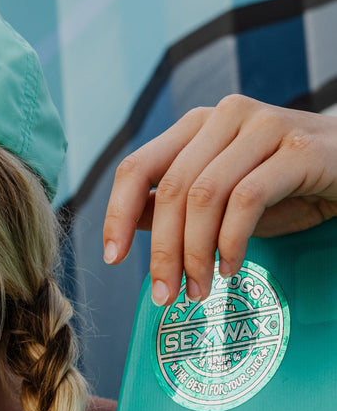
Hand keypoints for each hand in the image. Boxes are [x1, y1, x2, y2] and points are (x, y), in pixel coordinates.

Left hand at [103, 94, 336, 304]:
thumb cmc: (290, 184)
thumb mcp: (224, 199)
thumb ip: (178, 206)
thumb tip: (129, 227)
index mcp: (196, 125)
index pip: (137, 167)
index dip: (117, 213)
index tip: (113, 257)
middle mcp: (224, 117)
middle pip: (172, 189)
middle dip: (163, 250)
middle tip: (164, 294)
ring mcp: (262, 126)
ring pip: (205, 196)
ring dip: (196, 253)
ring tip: (198, 288)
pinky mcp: (298, 149)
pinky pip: (247, 199)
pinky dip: (232, 241)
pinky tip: (232, 266)